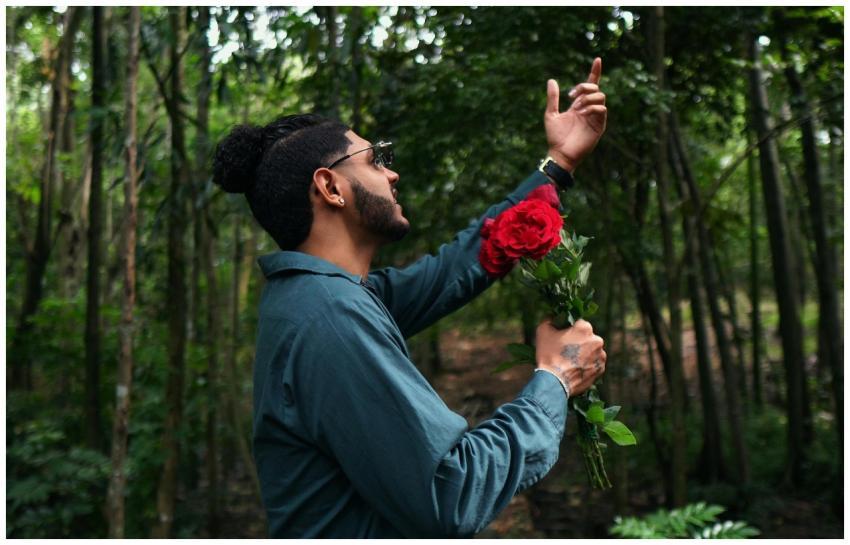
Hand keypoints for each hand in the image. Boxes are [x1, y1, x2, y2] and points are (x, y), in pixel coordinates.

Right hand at [535, 318, 605, 395]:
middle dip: (579, 342)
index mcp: (585, 328)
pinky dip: (588, 365)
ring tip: (571, 362)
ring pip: (592, 350)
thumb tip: (552, 316)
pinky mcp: (601, 369)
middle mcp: (597, 340)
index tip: (563, 337)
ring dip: (585, 353)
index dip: (570, 329)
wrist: (554, 382)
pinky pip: (595, 363)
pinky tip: (576, 369)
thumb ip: (549, 319)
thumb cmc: (548, 355)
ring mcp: (601, 356)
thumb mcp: (543, 331)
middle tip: (566, 350)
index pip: (579, 323)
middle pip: (587, 337)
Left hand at [544, 57, 607, 172]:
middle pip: (595, 88)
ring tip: (576, 108)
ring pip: (600, 96)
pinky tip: (582, 113)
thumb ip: (552, 98)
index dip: (595, 72)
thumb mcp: (550, 114)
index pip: (591, 85)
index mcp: (579, 105)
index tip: (597, 59)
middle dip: (584, 87)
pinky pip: (602, 109)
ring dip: (587, 97)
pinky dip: (592, 107)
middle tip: (571, 96)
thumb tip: (551, 80)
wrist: (560, 153)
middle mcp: (589, 109)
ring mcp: (595, 117)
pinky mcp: (599, 126)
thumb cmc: (555, 137)